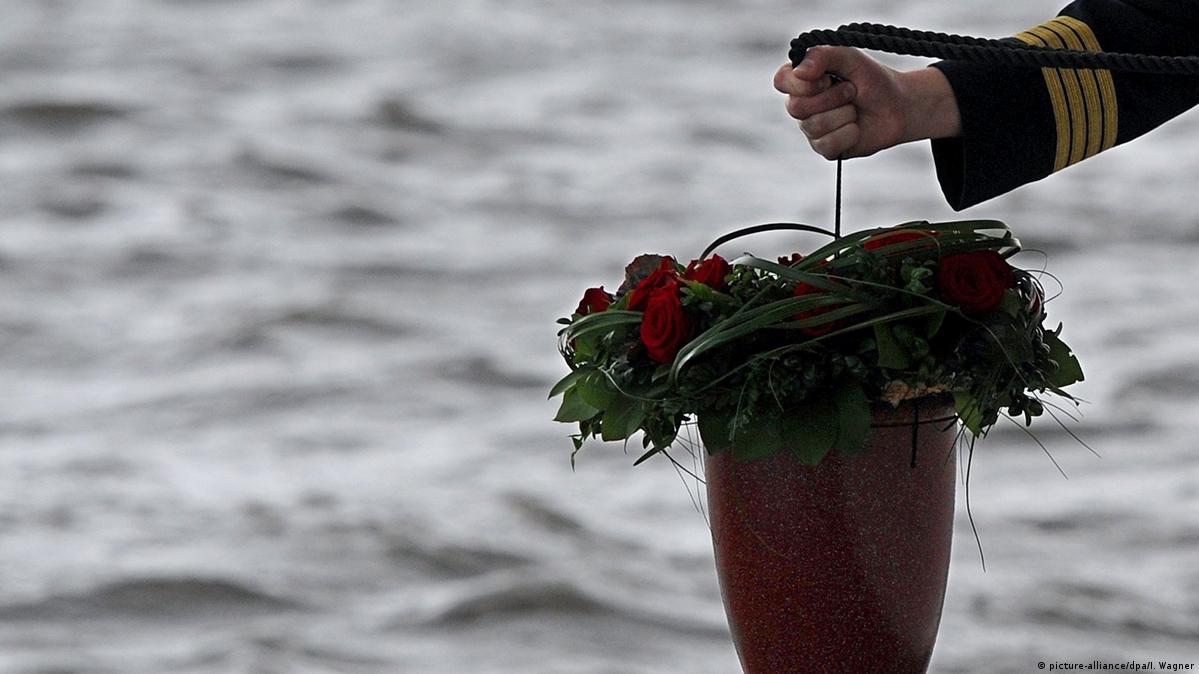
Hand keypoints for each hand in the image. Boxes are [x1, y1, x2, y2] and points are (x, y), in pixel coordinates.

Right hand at [773, 46, 960, 159]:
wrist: (898, 106)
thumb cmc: (872, 80)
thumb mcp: (850, 58)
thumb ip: (823, 56)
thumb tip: (799, 72)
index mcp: (803, 80)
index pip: (781, 81)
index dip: (802, 83)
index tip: (827, 78)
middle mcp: (802, 105)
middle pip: (797, 107)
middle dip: (832, 97)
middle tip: (851, 91)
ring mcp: (812, 129)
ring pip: (815, 126)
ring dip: (845, 114)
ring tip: (855, 109)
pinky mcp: (826, 149)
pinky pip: (828, 144)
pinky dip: (850, 133)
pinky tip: (856, 128)